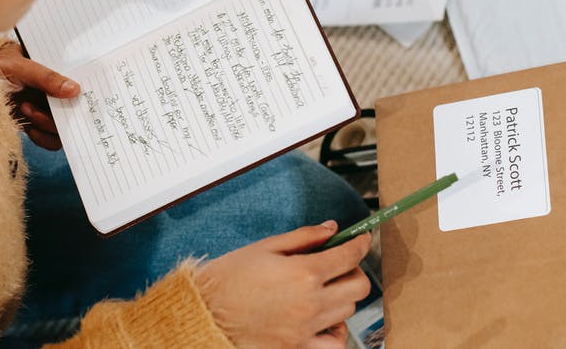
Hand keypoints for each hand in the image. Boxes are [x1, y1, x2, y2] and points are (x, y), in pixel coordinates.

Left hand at [0, 42, 80, 149]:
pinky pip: (50, 139)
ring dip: (48, 124)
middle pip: (76, 110)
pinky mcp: (35, 125)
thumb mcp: (20, 67)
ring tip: (27, 110)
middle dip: (63, 115)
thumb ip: (47, 77)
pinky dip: (42, 138)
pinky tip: (29, 127)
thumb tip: (75, 89)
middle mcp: (55, 92)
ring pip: (63, 128)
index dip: (88, 93)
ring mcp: (46, 109)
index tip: (84, 100)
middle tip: (44, 107)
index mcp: (55, 71)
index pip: (80, 82)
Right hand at [195, 221, 371, 348]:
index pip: (350, 256)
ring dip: (343, 299)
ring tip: (325, 292)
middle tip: (341, 266)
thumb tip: (331, 229)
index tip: (362, 240)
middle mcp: (310, 302)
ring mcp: (305, 330)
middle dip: (355, 271)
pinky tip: (322, 322)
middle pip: (358, 286)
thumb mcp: (264, 248)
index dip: (361, 244)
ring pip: (348, 312)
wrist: (203, 314)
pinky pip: (334, 344)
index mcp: (303, 272)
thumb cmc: (227, 279)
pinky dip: (334, 332)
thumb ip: (303, 237)